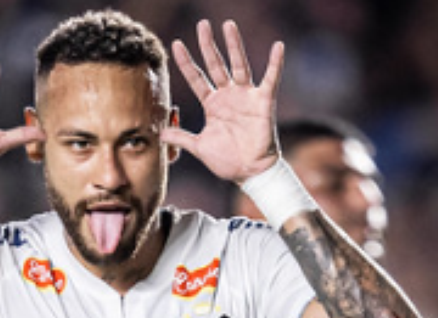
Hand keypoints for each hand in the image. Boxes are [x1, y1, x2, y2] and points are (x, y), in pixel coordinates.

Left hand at [161, 20, 283, 183]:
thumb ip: (180, 137)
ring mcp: (245, 97)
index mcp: (212, 104)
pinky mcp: (263, 102)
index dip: (186, 62)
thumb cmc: (226, 161)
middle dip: (208, 45)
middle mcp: (228, 96)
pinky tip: (278, 46)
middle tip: (202, 25)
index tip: (176, 44)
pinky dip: (275, 64)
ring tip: (228, 25)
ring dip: (234, 45)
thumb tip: (159, 133)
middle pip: (216, 65)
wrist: (248, 172)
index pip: (196, 78)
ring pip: (239, 65)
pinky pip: (271, 79)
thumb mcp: (198, 147)